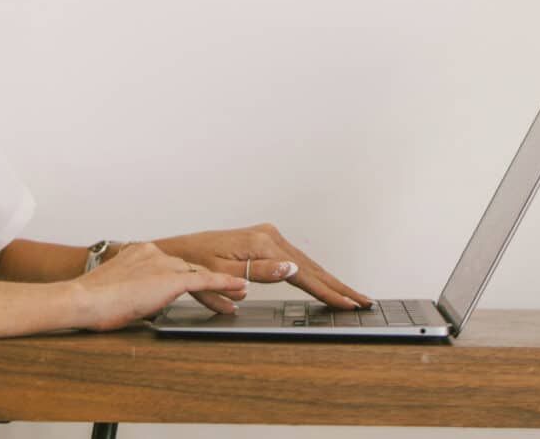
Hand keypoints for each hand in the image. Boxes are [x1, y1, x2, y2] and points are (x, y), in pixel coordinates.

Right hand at [73, 242, 247, 331]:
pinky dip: (224, 284)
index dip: (185, 274)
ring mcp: (163, 264)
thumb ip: (135, 290)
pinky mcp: (170, 279)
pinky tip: (238, 289)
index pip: (170, 263)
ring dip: (220, 285)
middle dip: (208, 279)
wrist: (85, 298)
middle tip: (230, 287)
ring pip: (198, 274)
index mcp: (139, 252)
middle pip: (188, 267)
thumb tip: (142, 303)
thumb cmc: (93, 300)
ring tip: (239, 293)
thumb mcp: (117, 289)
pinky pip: (205, 281)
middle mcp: (154, 253)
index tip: (196, 280)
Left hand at [155, 224, 372, 312]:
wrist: (176, 251)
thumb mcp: (222, 271)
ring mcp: (267, 235)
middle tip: (363, 301)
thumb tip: (291, 268)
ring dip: (329, 280)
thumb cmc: (193, 263)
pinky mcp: (264, 239)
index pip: (302, 273)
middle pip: (311, 265)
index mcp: (261, 243)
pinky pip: (295, 259)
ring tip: (351, 295)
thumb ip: (259, 272)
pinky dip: (313, 271)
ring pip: (306, 262)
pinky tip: (323, 282)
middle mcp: (268, 235)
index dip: (327, 292)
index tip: (348, 304)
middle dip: (338, 286)